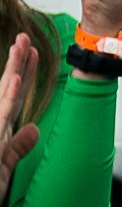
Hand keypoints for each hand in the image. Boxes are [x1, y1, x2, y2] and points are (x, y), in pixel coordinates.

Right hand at [0, 36, 41, 195]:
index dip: (23, 73)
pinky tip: (15, 82)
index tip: (32, 51)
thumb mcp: (2, 169)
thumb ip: (17, 147)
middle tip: (26, 37)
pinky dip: (6, 99)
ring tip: (22, 47)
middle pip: (8, 89)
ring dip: (13, 72)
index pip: (14, 96)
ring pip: (3, 97)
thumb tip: (34, 129)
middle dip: (17, 63)